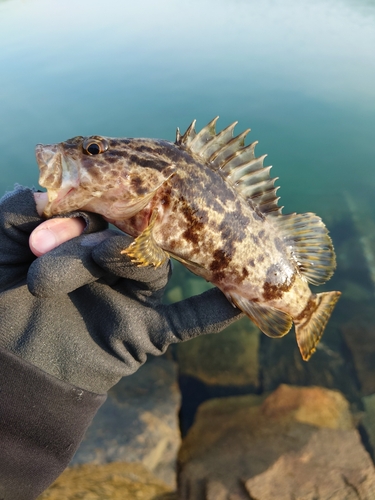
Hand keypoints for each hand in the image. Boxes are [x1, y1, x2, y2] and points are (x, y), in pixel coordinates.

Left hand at [0, 186, 241, 394]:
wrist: (7, 366)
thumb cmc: (1, 298)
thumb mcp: (0, 244)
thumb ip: (20, 208)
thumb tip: (53, 190)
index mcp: (88, 237)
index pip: (106, 206)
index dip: (79, 205)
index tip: (44, 217)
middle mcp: (116, 263)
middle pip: (130, 234)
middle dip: (86, 238)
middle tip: (43, 247)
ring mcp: (134, 296)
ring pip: (149, 267)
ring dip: (115, 262)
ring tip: (66, 272)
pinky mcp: (146, 333)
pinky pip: (186, 322)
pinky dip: (212, 312)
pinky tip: (238, 302)